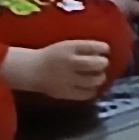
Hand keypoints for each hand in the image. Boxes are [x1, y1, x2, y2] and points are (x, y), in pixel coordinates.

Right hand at [0, 38, 116, 101]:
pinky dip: (92, 90)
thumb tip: (105, 50)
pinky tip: (90, 86)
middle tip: (103, 63)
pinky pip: (86, 93)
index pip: (94, 46)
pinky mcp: (67, 92)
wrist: (32, 70)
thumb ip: (84, 47)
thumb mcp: (66, 45)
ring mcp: (69, 79)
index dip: (104, 48)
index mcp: (70, 48)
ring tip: (98, 76)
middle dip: (104, 63)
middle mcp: (70, 63)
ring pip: (94, 80)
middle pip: (97, 63)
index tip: (106, 50)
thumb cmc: (52, 55)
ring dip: (100, 77)